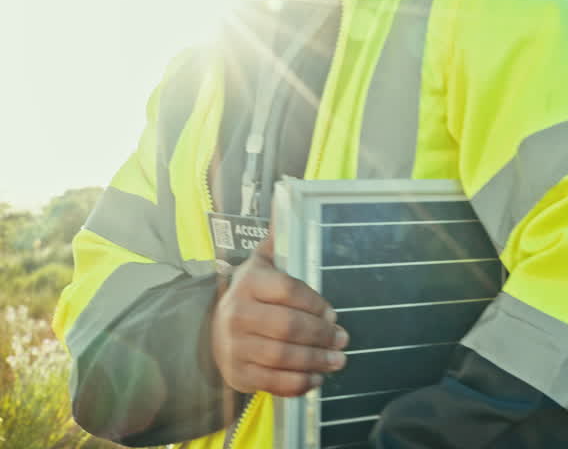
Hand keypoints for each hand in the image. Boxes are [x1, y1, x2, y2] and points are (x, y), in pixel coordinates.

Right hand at [211, 234, 348, 395]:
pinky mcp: (238, 374)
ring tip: (338, 360)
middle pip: (288, 327)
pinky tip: (316, 379)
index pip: (288, 290)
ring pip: (282, 357)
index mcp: (249, 282)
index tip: (333, 313)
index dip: (315, 303)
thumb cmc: (252, 295)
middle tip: (343, 339)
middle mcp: (238, 314)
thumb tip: (291, 195)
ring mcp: (235, 346)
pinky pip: (272, 382)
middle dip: (321, 335)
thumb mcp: (262, 263)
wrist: (213, 333)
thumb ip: (280, 238)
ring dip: (316, 361)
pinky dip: (298, 383)